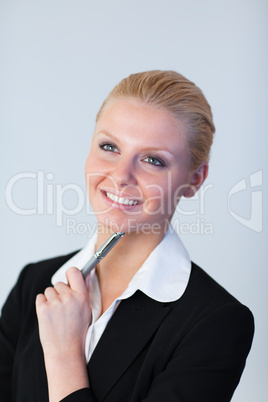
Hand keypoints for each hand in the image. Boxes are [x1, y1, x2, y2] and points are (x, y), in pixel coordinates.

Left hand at [36, 267, 90, 400]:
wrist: (66, 351)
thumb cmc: (77, 332)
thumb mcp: (87, 310)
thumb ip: (84, 291)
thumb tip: (85, 275)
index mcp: (82, 296)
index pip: (74, 272)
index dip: (70, 273)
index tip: (69, 278)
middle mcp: (69, 297)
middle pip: (59, 283)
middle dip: (59, 292)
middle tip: (63, 307)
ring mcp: (55, 303)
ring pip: (49, 290)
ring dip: (51, 299)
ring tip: (56, 314)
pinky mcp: (43, 309)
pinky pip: (40, 297)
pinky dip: (42, 304)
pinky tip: (49, 315)